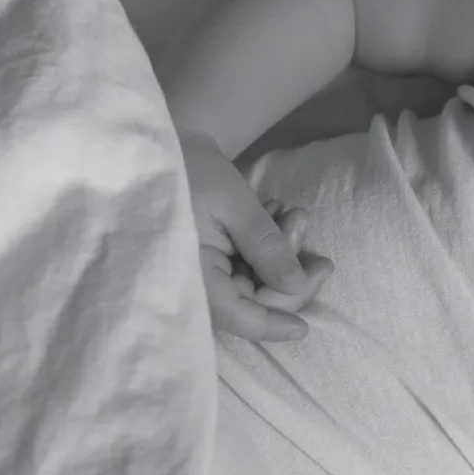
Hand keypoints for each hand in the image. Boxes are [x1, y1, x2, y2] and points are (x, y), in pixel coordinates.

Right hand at [179, 130, 332, 341]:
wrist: (162, 146)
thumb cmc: (192, 169)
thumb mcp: (235, 205)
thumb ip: (267, 248)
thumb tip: (297, 286)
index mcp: (193, 277)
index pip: (239, 316)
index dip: (274, 324)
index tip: (304, 328)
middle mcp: (194, 284)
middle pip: (251, 303)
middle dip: (288, 276)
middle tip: (312, 240)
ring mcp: (201, 274)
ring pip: (253, 285)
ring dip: (281, 255)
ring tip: (291, 213)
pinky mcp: (207, 261)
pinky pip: (243, 269)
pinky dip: (266, 249)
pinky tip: (274, 215)